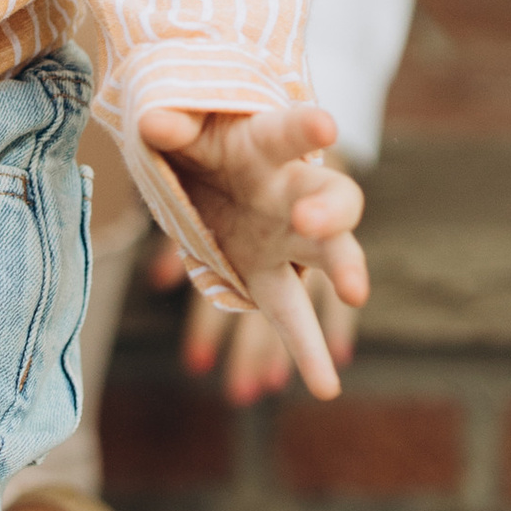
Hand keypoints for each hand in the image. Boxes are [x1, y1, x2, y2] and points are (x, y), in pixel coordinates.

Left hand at [134, 99, 366, 400]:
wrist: (208, 169)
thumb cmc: (205, 139)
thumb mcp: (187, 128)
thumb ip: (173, 125)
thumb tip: (153, 123)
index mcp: (268, 143)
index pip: (289, 131)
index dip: (305, 126)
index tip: (324, 126)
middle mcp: (293, 190)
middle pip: (332, 197)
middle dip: (328, 210)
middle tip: (309, 220)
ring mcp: (290, 239)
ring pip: (331, 254)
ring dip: (344, 270)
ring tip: (357, 294)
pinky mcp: (270, 277)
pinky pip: (294, 317)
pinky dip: (310, 351)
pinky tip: (327, 388)